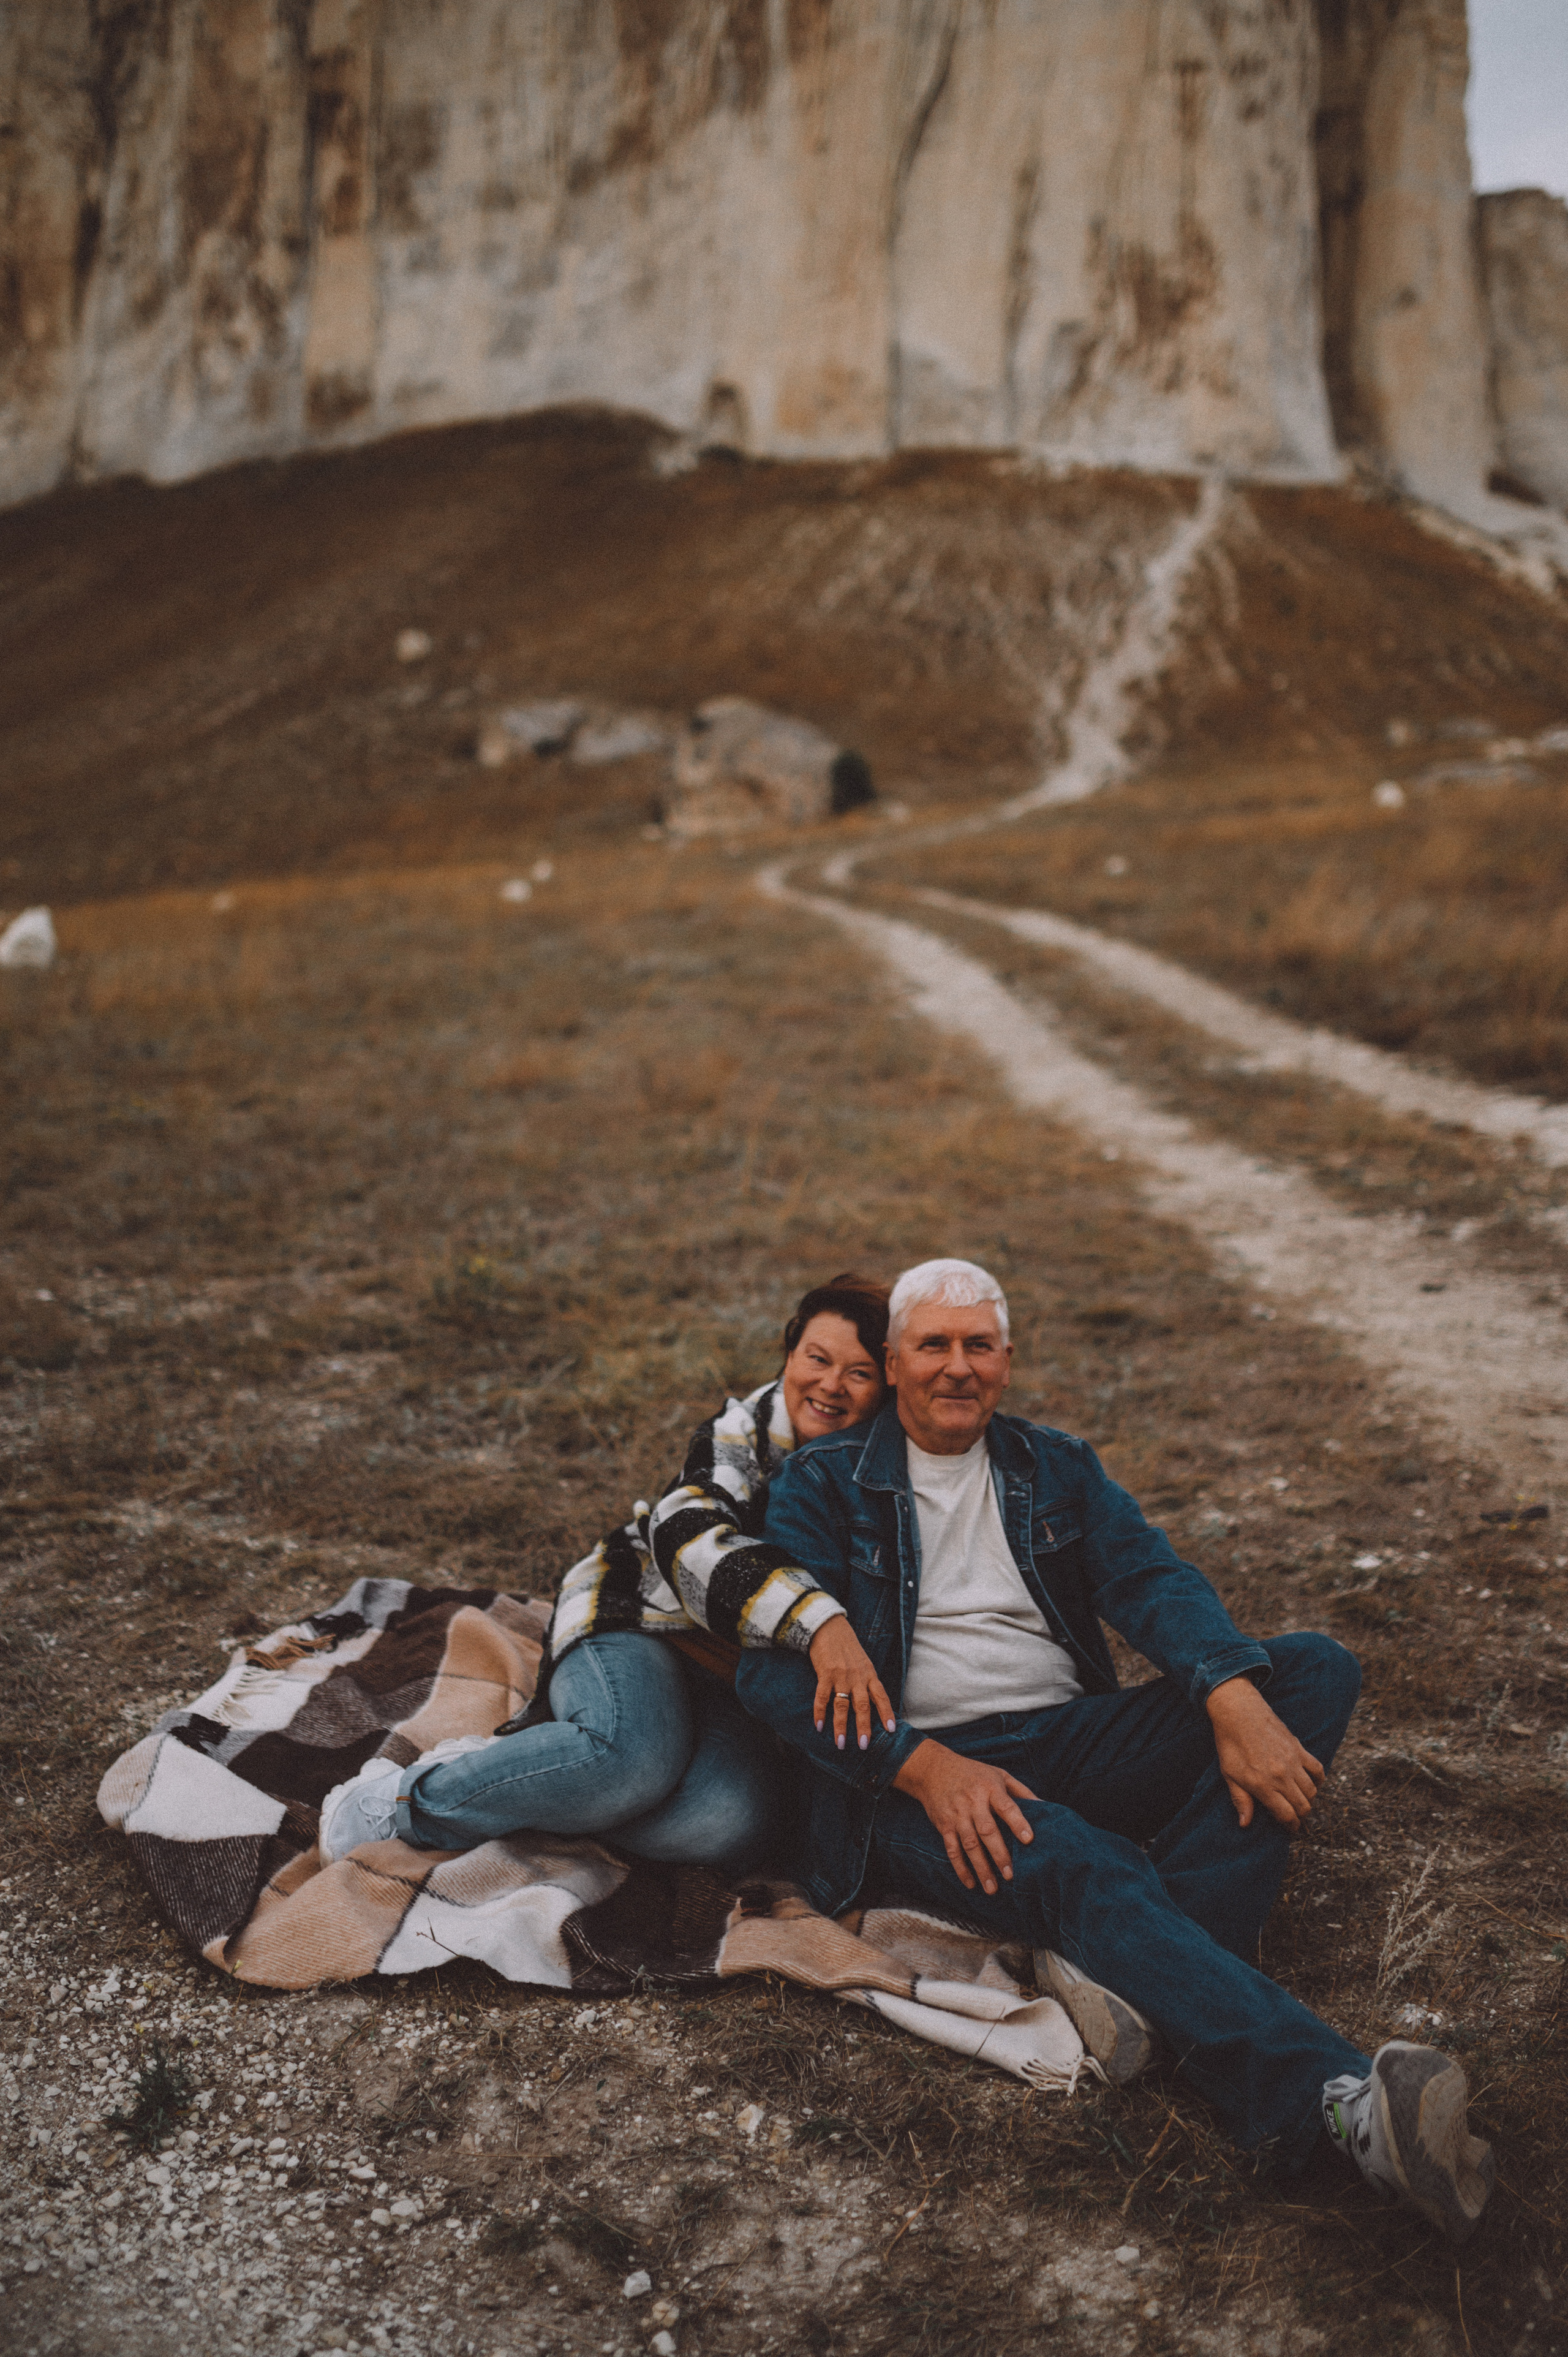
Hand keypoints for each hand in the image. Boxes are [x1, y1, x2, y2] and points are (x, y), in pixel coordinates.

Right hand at [808, 1617, 896, 1751]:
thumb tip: (872, 1701)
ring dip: (841, 1726)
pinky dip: (820, 1713)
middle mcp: (857, 1677)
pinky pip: (822, 1697)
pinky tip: (819, 1726)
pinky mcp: (824, 1674)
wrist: (829, 1626)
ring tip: (841, 1743)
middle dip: (863, 1727)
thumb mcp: (863, 1661)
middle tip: (863, 1745)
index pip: (881, 1696)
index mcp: (869, 1673)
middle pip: (862, 1705)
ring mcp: (840, 1676)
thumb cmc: (847, 1646)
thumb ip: (867, 1680)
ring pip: (842, 1705)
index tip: (891, 1730)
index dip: (886, 1713)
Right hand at [893, 1739, 1037, 1895]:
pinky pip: (952, 1849)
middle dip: (999, 1854)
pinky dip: (960, 1868)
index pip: (1006, 1806)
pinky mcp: (944, 1825)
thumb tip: (1045, 1807)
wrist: (933, 1769)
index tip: (1029, 1839)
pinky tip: (970, 1883)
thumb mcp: (998, 1774)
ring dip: (980, 1867)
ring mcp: (957, 1815)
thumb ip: (1021, 1791)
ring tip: (992, 1888)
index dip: (1018, 1823)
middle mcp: (973, 1802)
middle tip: (1010, 1875)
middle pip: (987, 1830)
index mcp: (990, 1788)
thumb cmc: (973, 1773)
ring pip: (969, 1844)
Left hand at [1206, 1675, 1324, 1827]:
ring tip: (1300, 1802)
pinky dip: (1318, 1779)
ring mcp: (1292, 1761)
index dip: (1291, 1826)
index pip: (1286, 1815)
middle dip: (1300, 1816)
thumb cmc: (1230, 1744)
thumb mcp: (1229, 1775)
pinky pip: (1317, 1769)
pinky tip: (1312, 1783)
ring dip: (1308, 1800)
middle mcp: (1281, 1776)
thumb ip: (1240, 1800)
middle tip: (1295, 1818)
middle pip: (1302, 1805)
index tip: (1290, 1829)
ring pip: (1311, 1791)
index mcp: (1263, 1785)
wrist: (1238, 1712)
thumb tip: (1245, 1823)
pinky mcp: (1298, 1748)